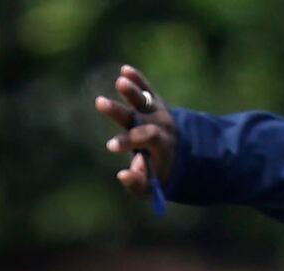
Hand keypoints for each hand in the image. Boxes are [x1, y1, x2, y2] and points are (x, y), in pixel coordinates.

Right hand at [93, 66, 175, 198]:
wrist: (184, 154)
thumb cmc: (160, 174)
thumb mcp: (151, 187)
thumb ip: (137, 183)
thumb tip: (121, 174)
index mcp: (162, 144)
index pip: (146, 138)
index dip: (128, 141)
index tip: (109, 146)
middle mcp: (161, 125)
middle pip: (140, 115)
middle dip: (119, 111)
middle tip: (99, 103)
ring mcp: (159, 112)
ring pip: (145, 99)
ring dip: (131, 90)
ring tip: (119, 81)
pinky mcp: (155, 102)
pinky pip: (147, 89)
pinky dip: (137, 79)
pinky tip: (124, 70)